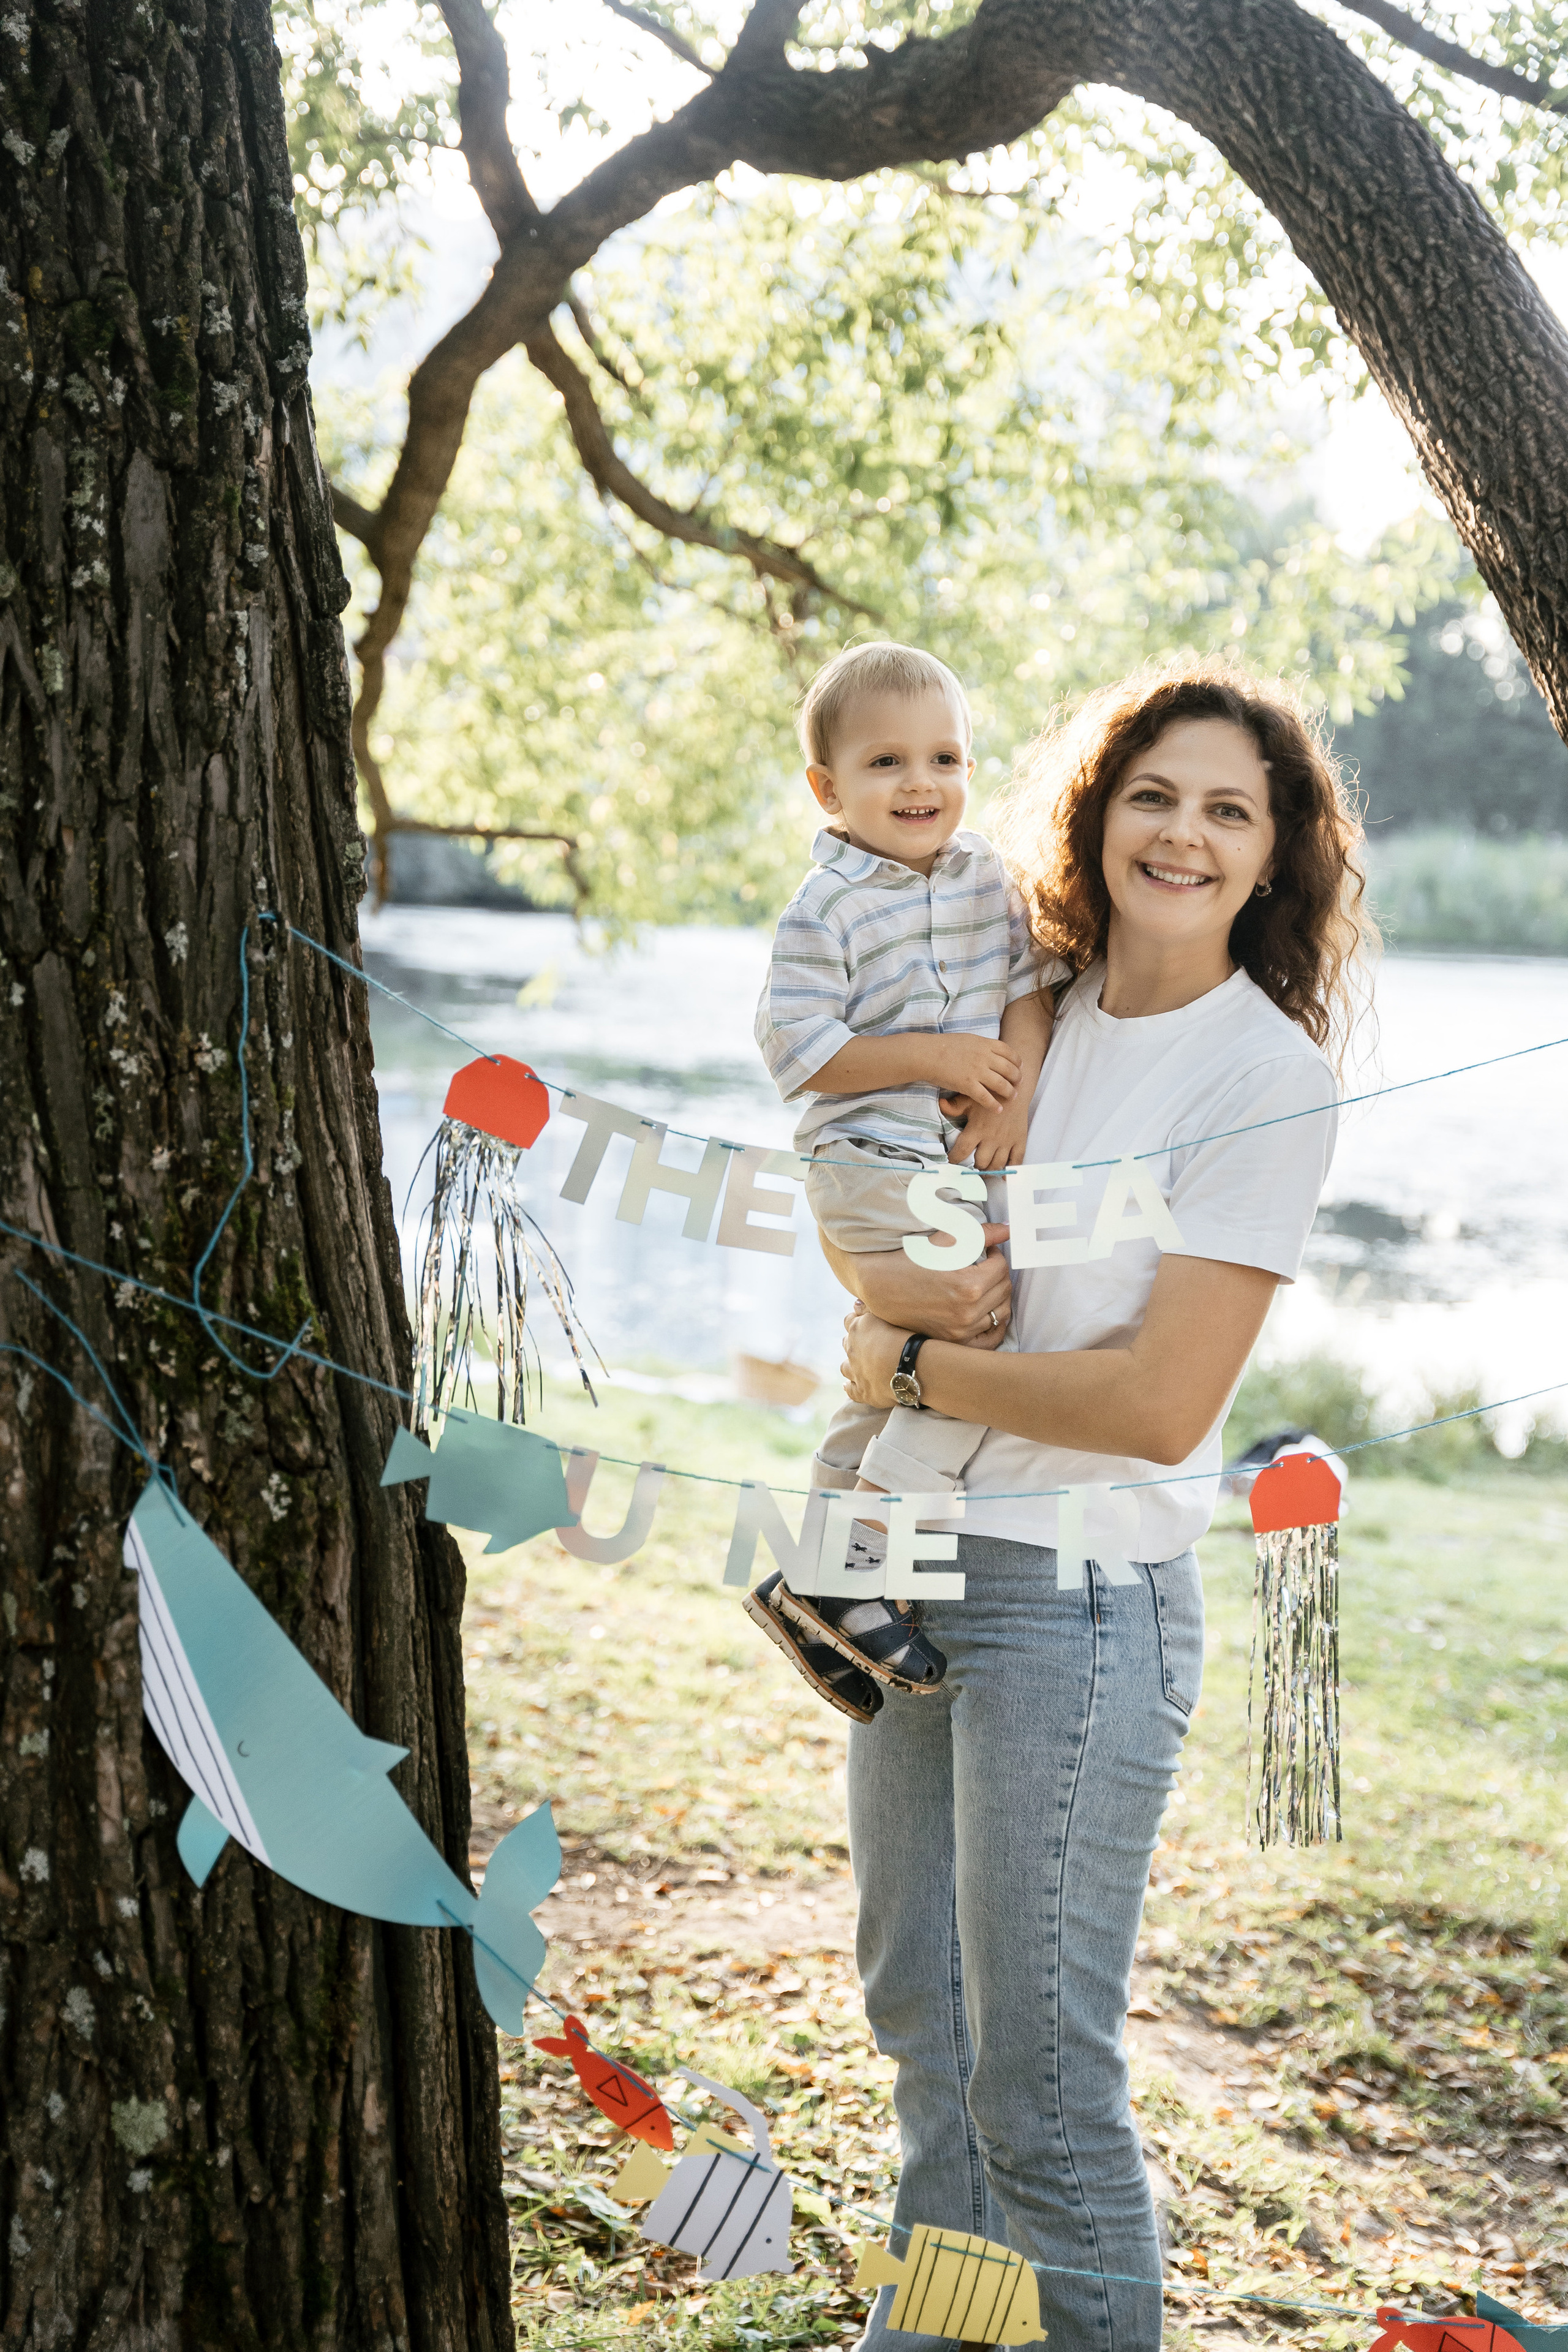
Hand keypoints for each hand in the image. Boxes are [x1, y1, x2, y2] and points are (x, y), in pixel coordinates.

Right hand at [820, 1227, 1011, 1346]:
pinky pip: (991, 1338)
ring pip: (1002, 1312)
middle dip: (998, 1275)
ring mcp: (961, 1331)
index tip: (987, 1254)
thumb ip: (981, 1234)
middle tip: (986, 1268)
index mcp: (968, 1285)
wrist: (881, 1287)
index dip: (996, 1256)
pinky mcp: (955, 1341)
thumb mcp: (945, 1241)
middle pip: (1004, 1289)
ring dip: (998, 1296)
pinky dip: (996, 1325)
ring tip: (985, 1286)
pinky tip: (990, 1312)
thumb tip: (1009, 1228)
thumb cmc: (911, 1259)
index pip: (1002, 1268)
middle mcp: (968, 1312)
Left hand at [841, 1306, 911, 1404]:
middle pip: (847, 1343)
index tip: (864, 1321)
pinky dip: (849, 1387)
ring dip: (850, 1364)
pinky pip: (851, 1390)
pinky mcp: (863, 1391)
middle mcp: (853, 1350)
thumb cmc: (905, 1335)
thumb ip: (870, 1307)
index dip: (856, 1320)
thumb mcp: (887, 1313)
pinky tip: (848, 1386)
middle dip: (853, 1342)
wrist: (911, 1365)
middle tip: (866, 1344)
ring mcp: (856, 1372)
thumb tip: (854, 1303)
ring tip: (857, 1364)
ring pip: (845, 1367)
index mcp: (858, 1329)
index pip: (849, 1321)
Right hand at [928, 1033, 1020, 1108]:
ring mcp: (977, 1071)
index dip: (1017, 1062)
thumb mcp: (968, 1039)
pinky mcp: (967, 1085)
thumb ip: (982, 1046)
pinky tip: (999, 1109)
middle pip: (1009, 1069)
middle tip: (1018, 1084)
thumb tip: (992, 1052)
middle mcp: (984, 1057)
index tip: (1019, 1068)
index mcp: (984, 1044)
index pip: (1009, 1052)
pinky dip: (994, 1105)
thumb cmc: (943, 1045)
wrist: (926, 1054)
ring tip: (1013, 1097)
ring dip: (1010, 1092)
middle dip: (1017, 1078)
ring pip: (1002, 1084)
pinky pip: (986, 1097)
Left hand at [942, 1092, 1027, 1171]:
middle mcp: (992, 1138)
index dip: (954, 1159)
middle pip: (981, 1162)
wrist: (1015, 1089)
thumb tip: (939, 1104)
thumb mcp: (969, 1098)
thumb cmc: (990, 1093)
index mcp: (978, 1128)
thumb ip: (954, 1106)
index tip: (950, 1162)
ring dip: (988, 1171)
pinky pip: (1016, 1160)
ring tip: (982, 1172)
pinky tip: (1004, 1175)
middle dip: (973, 1168)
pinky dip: (1010, 1170)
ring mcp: (1007, 1141)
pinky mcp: (1019, 1141)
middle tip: (968, 1169)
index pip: (963, 1150)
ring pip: (996, 1165)